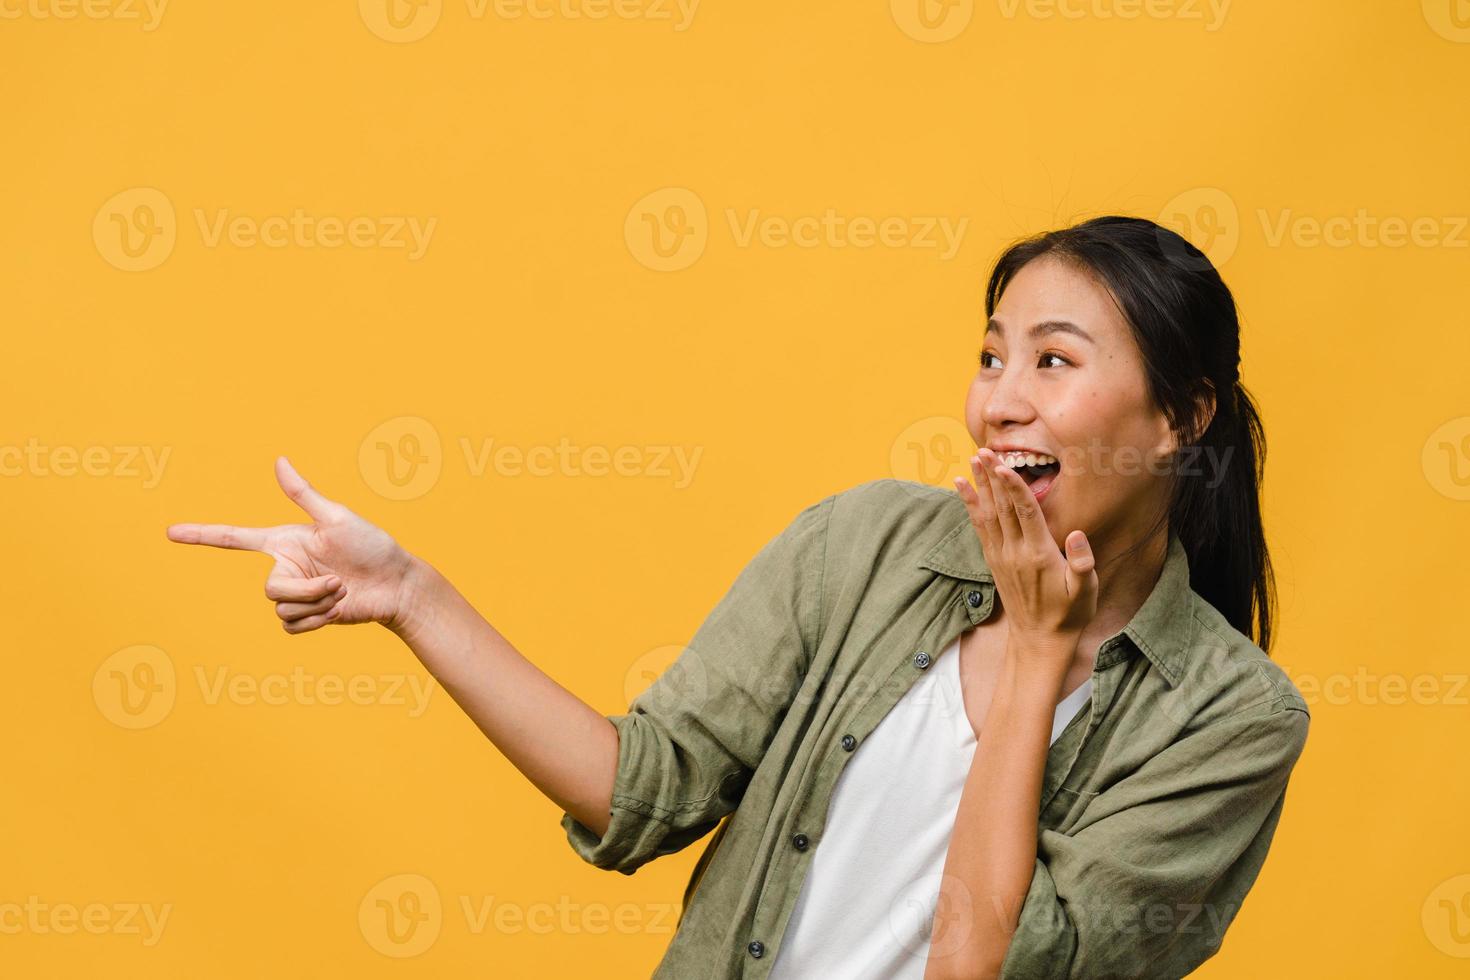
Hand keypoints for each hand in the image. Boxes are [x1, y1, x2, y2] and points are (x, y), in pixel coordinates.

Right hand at [167, 457, 415, 633]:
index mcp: (285, 542)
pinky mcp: (306, 617)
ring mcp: (295, 594)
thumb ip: (304, 494)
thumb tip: (279, 460)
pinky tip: (340, 610)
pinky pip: (293, 627)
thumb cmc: (372, 546)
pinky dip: (318, 621)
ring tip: (342, 593)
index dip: (202, 535)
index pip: (235, 538)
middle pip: (270, 590)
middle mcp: (285, 567)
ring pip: (281, 611)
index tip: (170, 532)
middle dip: (307, 591)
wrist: (396, 585)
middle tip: (338, 582)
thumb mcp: (338, 518)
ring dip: (318, 605)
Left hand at [952, 448, 1097, 658]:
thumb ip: (1083, 564)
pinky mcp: (994, 560)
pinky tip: (962, 487)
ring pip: (987, 514)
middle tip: (984, 450)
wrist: (1040, 640)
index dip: (1014, 489)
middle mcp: (1015, 553)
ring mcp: (1001, 556)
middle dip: (993, 478)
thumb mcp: (1086, 592)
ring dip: (980, 486)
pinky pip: (979, 527)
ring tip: (973, 459)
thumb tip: (1078, 535)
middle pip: (1002, 508)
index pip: (1025, 514)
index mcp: (1039, 555)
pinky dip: (970, 505)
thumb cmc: (1069, 614)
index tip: (1004, 466)